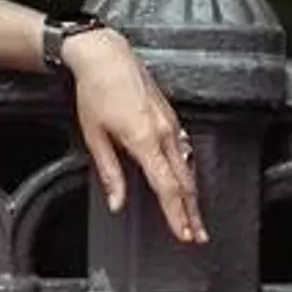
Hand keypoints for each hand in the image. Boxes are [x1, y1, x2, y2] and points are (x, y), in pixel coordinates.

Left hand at [64, 29, 206, 243]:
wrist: (106, 55)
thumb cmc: (95, 91)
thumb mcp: (94, 135)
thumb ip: (109, 172)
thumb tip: (116, 202)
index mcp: (145, 139)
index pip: (168, 186)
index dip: (177, 214)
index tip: (184, 234)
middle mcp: (164, 132)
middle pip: (184, 181)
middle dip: (191, 212)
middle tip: (197, 236)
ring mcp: (171, 124)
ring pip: (188, 167)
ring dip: (192, 195)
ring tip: (195, 218)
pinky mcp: (170, 117)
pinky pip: (184, 152)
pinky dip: (188, 173)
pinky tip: (187, 184)